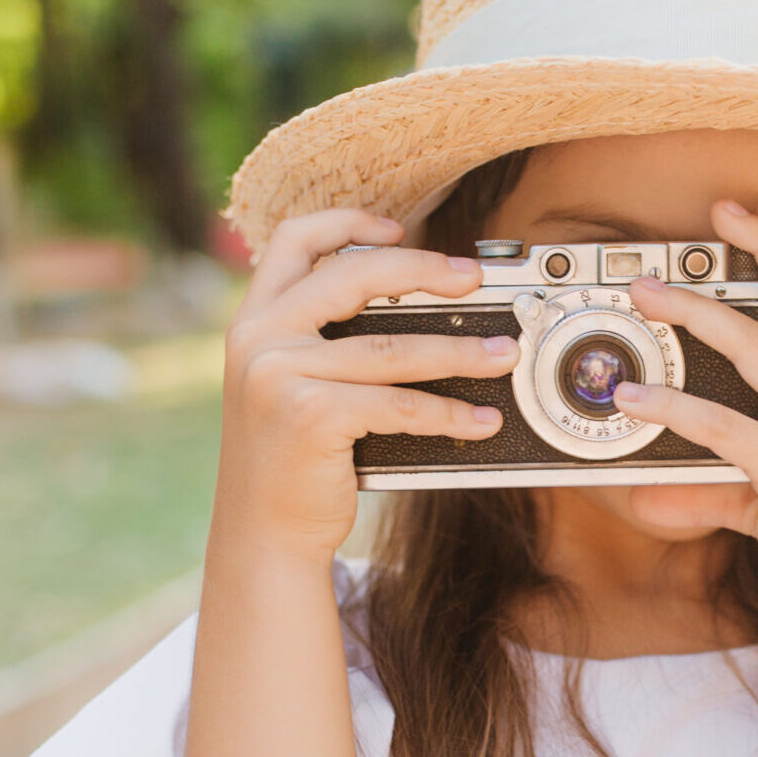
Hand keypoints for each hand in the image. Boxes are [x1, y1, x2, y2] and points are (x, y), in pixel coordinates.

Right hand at [213, 209, 518, 564]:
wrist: (262, 534)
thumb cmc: (293, 460)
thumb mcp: (292, 385)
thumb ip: (325, 342)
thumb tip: (424, 312)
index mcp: (254, 319)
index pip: (294, 239)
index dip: (349, 222)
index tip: (400, 227)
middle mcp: (258, 338)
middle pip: (354, 274)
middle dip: (424, 270)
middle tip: (473, 278)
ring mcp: (279, 375)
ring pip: (392, 348)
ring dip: (460, 351)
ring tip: (503, 354)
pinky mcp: (310, 416)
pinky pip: (399, 405)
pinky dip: (449, 414)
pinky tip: (480, 422)